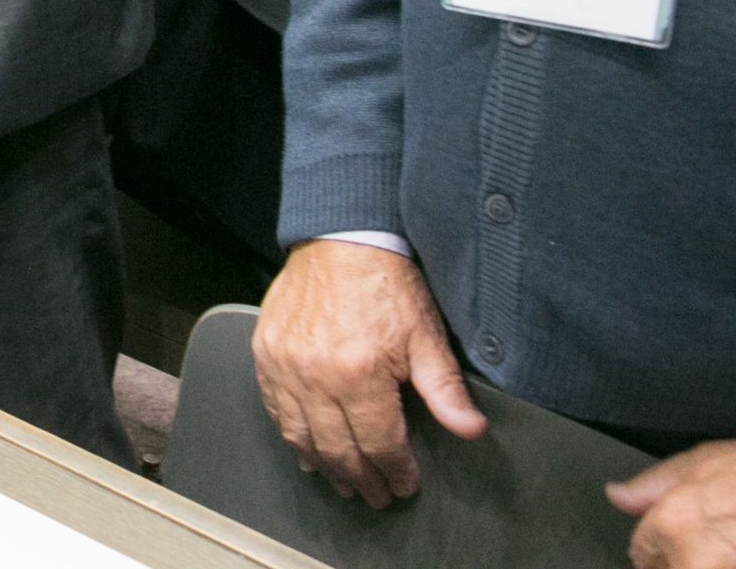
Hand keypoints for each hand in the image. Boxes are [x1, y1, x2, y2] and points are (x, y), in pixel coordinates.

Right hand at [250, 239, 485, 508]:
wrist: (339, 240)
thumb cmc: (384, 283)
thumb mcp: (426, 335)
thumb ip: (445, 389)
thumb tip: (470, 429)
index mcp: (360, 373)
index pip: (380, 444)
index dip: (396, 471)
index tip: (405, 484)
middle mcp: (316, 375)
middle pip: (338, 450)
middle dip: (361, 479)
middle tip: (376, 495)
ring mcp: (285, 365)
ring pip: (300, 436)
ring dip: (324, 466)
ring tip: (342, 482)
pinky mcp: (265, 353)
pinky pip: (274, 408)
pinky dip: (290, 435)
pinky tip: (306, 448)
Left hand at [611, 436, 735, 568]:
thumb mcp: (699, 462)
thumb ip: (651, 486)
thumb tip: (618, 496)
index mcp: (675, 526)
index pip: (641, 552)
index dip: (650, 548)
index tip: (657, 547)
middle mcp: (700, 562)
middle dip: (677, 562)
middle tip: (706, 545)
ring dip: (712, 566)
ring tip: (735, 549)